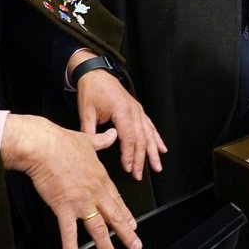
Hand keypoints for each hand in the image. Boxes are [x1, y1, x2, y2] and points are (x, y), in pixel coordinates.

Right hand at [0, 114, 140, 248]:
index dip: (125, 214)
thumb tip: (111, 134)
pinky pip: (69, 233)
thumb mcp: (87, 140)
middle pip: (114, 217)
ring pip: (97, 229)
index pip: (117, 200)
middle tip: (136, 246)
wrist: (44, 146)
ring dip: (106, 248)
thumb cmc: (62, 141)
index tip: (133, 225)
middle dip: (126, 234)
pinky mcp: (63, 207)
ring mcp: (81, 202)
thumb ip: (101, 140)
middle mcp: (95, 192)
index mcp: (101, 178)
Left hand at [70, 52, 165, 178]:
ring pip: (148, 134)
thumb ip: (90, 131)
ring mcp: (138, 110)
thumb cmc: (91, 90)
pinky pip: (150, 127)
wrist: (96, 73)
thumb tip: (92, 149)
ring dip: (153, 152)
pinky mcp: (139, 111)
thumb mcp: (86, 111)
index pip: (128, 136)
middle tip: (138, 175)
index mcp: (121, 110)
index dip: (129, 154)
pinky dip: (156, 139)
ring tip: (157, 167)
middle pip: (140, 138)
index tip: (128, 167)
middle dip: (141, 159)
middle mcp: (133, 110)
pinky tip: (162, 149)